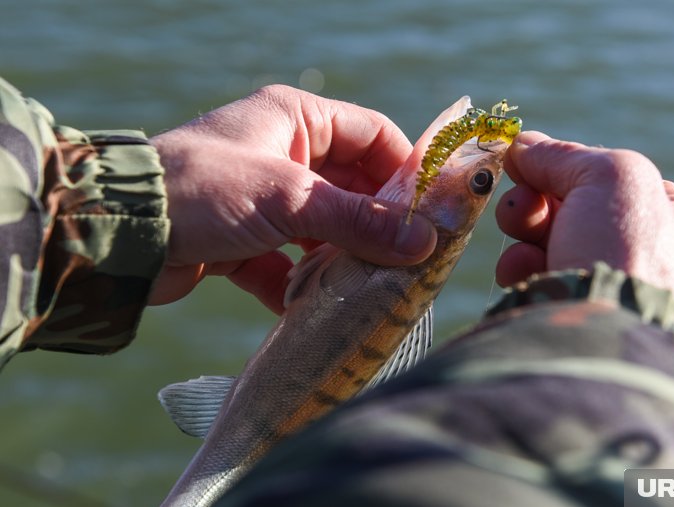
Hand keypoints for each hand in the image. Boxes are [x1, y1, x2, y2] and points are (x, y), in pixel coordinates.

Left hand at [148, 85, 435, 311]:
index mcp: (295, 119)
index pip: (372, 134)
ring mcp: (262, 199)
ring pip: (322, 230)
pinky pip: (287, 264)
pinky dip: (301, 287)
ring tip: (373, 289)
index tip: (433, 211)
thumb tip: (422, 242)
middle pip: (351, 187)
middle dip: (378, 224)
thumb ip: (357, 220)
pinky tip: (317, 311)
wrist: (117, 235)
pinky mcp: (242, 241)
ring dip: (342, 260)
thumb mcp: (288, 199)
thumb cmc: (202, 190)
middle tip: (410, 260)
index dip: (405, 170)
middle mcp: (282, 154)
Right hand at [494, 131, 673, 324]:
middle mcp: (658, 262)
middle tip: (520, 200)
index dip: (573, 170)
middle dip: (540, 200)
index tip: (534, 164)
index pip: (617, 181)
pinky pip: (543, 278)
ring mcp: (616, 294)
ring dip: (527, 231)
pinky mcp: (577, 318)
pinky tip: (521, 270)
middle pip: (580, 209)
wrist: (600, 336)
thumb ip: (564, 155)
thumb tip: (521, 145)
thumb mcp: (609, 175)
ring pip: (555, 242)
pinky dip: (524, 268)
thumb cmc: (626, 249)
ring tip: (518, 231)